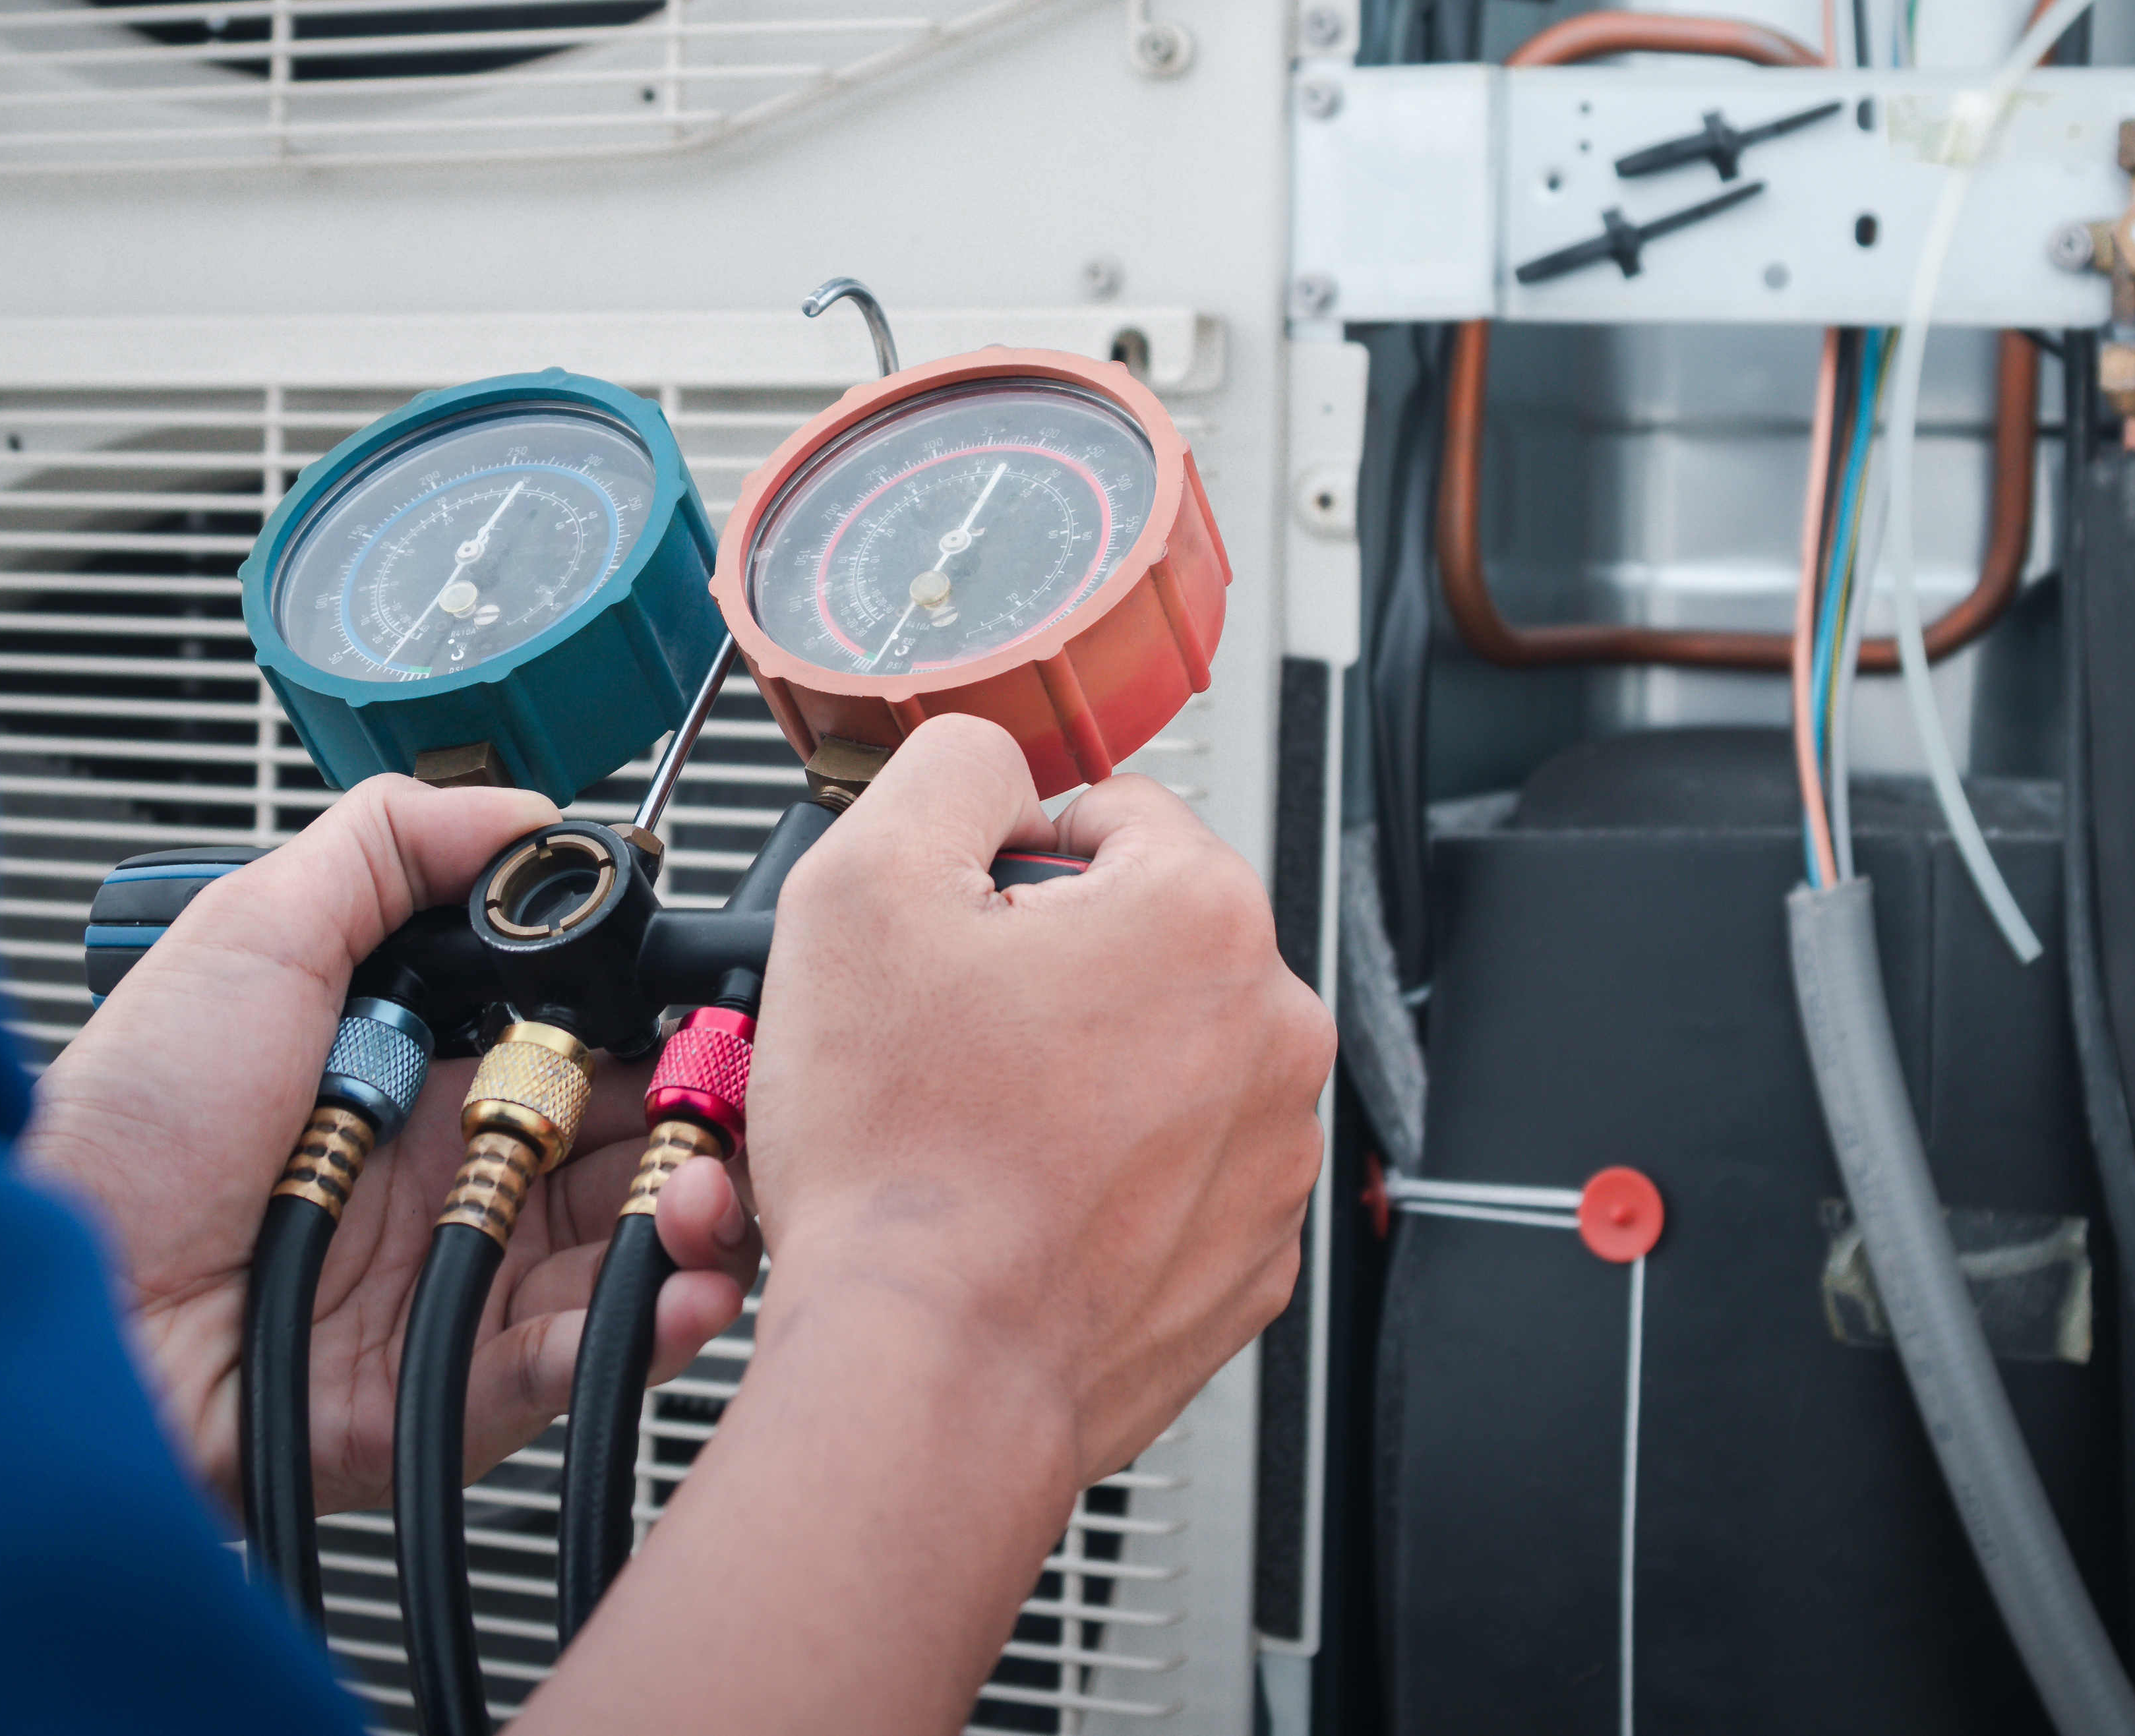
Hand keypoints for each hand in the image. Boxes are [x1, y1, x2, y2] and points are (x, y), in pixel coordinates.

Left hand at [16, 774, 760, 1511]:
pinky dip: (644, 1329)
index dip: (657, 1033)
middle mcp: (446, 1184)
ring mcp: (453, 1289)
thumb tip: (526, 809)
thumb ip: (384, 849)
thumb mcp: (246, 932)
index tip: (710, 1010)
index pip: (584, 1052)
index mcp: (419, 1083)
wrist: (48, 1293)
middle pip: (627, 1154)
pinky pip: (574, 1364)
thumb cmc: (120, 1128)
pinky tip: (679, 1286)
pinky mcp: (447, 1392)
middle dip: (700, 1126)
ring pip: (625, 1258)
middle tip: (734, 1104)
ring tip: (712, 1193)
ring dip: (695, 1222)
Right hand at [749, 716, 1330, 1485]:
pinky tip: (1016, 1205)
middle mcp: (1272, 1031)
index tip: (953, 927)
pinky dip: (1100, 1185)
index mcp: (1204, 915)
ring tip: (971, 1132)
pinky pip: (1167, 1182)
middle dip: (1042, 975)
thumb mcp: (861, 884)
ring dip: (1073, 1078)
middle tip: (942, 1041)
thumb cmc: (901, 1157)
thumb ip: (946, 772)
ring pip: (1156, 1065)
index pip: (1109, 816)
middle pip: (1139, 946)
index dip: (1004, 860)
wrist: (926, 1369)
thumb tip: (989, 764)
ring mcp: (1271, 1159)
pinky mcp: (1246, 1262)